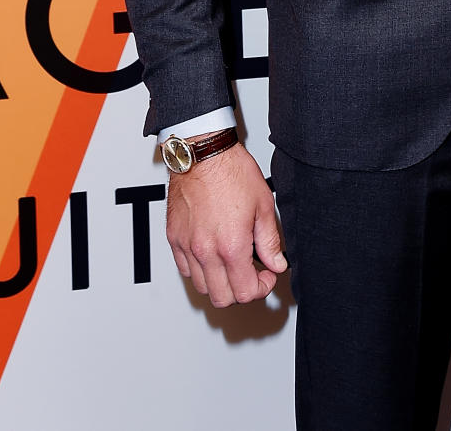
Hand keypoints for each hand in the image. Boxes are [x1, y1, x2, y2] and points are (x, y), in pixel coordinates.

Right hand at [166, 142, 286, 305]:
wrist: (203, 153)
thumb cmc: (231, 171)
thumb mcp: (262, 204)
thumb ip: (270, 240)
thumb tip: (276, 263)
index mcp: (231, 245)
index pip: (246, 292)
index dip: (262, 287)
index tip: (267, 274)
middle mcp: (205, 250)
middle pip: (223, 297)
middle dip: (242, 290)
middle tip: (252, 272)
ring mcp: (186, 246)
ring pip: (202, 287)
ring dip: (220, 282)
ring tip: (232, 262)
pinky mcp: (174, 238)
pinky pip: (185, 270)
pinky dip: (200, 270)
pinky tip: (213, 254)